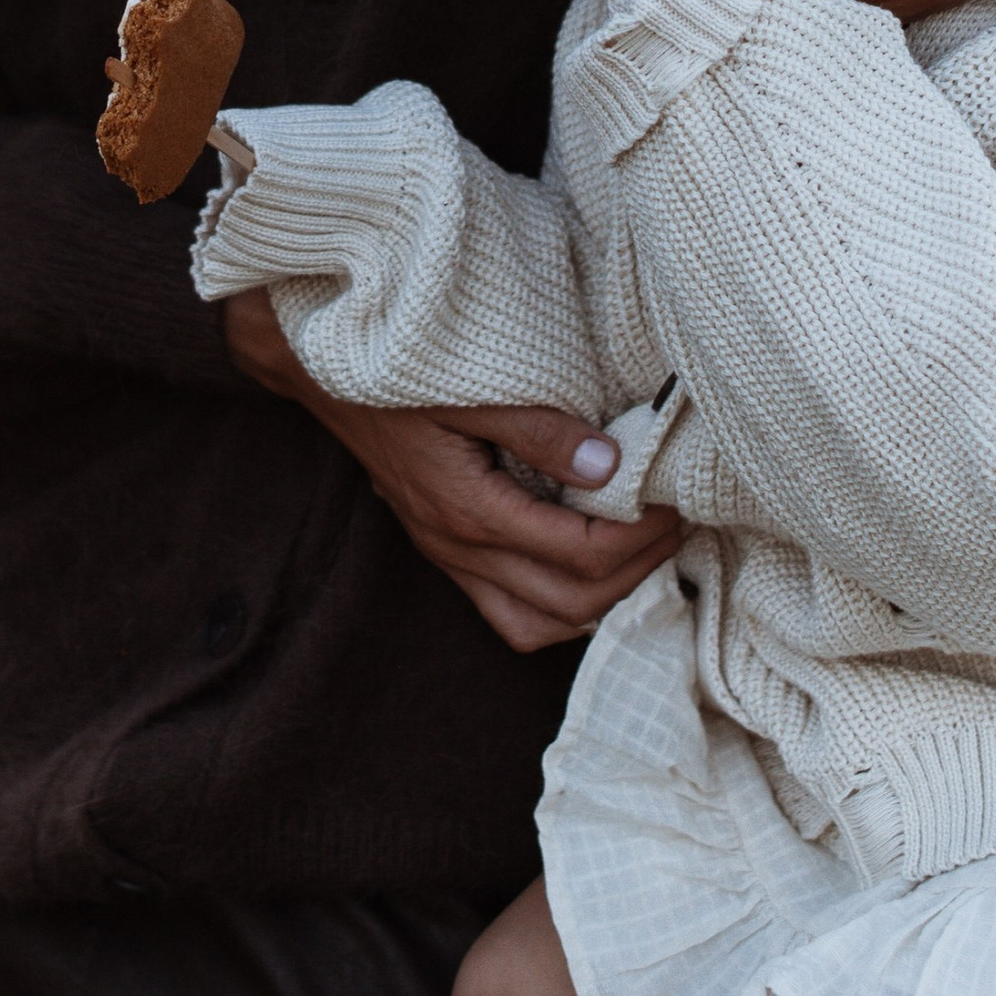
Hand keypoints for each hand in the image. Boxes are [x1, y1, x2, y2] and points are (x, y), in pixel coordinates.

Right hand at [222, 292, 678, 650]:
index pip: (580, 557)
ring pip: (537, 625)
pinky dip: (561, 604)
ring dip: (599, 601)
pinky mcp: (444, 549)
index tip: (677, 501)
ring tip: (641, 552)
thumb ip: (539, 430)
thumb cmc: (398, 371)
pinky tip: (589, 566)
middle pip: (570, 604)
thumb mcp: (472, 389)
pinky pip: (511, 612)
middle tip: (676, 525)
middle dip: (636, 573)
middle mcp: (459, 547)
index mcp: (469, 509)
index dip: (640, 538)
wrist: (319, 371)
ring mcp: (447, 555)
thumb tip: (609, 470)